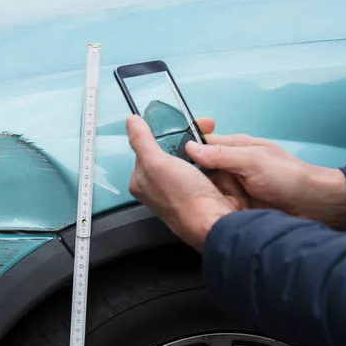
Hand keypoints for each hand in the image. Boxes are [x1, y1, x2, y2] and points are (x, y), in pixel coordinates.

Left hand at [126, 115, 235, 251]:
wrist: (214, 222)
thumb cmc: (184, 200)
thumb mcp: (157, 162)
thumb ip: (141, 140)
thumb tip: (130, 122)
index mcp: (141, 181)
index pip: (146, 148)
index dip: (162, 134)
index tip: (177, 125)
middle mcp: (157, 188)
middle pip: (168, 153)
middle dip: (185, 140)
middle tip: (200, 131)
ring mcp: (178, 191)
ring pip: (187, 160)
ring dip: (200, 150)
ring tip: (209, 144)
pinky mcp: (197, 193)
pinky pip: (202, 169)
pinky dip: (209, 162)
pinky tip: (214, 161)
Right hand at [187, 119, 345, 229]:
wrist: (314, 207)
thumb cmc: (290, 177)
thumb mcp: (253, 161)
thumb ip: (221, 155)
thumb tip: (191, 148)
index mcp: (235, 148)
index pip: (201, 144)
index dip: (185, 148)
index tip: (170, 157)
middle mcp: (231, 167)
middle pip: (200, 169)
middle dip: (192, 178)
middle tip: (180, 186)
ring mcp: (232, 188)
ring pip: (206, 189)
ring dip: (203, 196)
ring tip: (194, 201)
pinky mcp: (235, 206)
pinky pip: (216, 205)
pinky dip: (212, 208)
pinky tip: (206, 213)